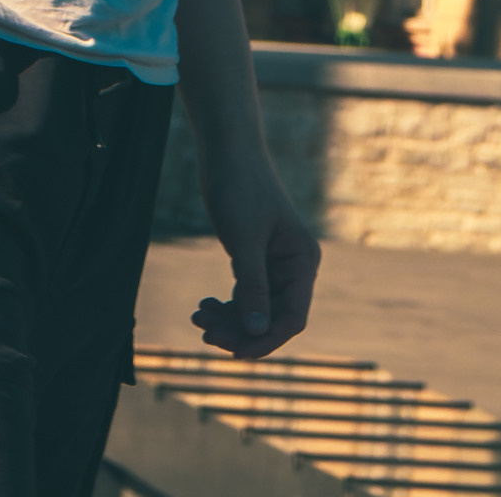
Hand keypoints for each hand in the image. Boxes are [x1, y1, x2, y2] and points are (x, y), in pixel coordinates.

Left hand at [189, 145, 318, 358]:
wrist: (227, 149)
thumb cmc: (239, 187)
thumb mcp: (244, 239)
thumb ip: (253, 286)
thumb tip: (258, 331)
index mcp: (303, 262)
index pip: (292, 317)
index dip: (266, 339)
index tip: (234, 352)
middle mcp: (294, 266)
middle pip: (273, 317)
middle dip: (240, 329)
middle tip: (202, 331)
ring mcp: (275, 263)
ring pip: (257, 308)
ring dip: (230, 318)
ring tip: (197, 317)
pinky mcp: (255, 257)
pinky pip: (246, 293)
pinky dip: (227, 303)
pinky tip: (204, 304)